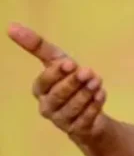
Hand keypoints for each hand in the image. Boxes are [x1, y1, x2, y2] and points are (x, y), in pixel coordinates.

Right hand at [8, 23, 107, 140]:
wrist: (87, 108)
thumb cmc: (68, 80)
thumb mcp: (57, 60)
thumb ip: (37, 46)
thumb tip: (10, 26)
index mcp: (40, 90)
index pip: (43, 83)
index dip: (55, 74)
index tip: (70, 63)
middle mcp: (47, 107)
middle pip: (58, 96)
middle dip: (73, 83)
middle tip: (88, 72)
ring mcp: (62, 120)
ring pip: (73, 108)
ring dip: (86, 93)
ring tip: (97, 82)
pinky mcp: (78, 129)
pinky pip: (86, 119)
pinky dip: (95, 105)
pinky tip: (101, 94)